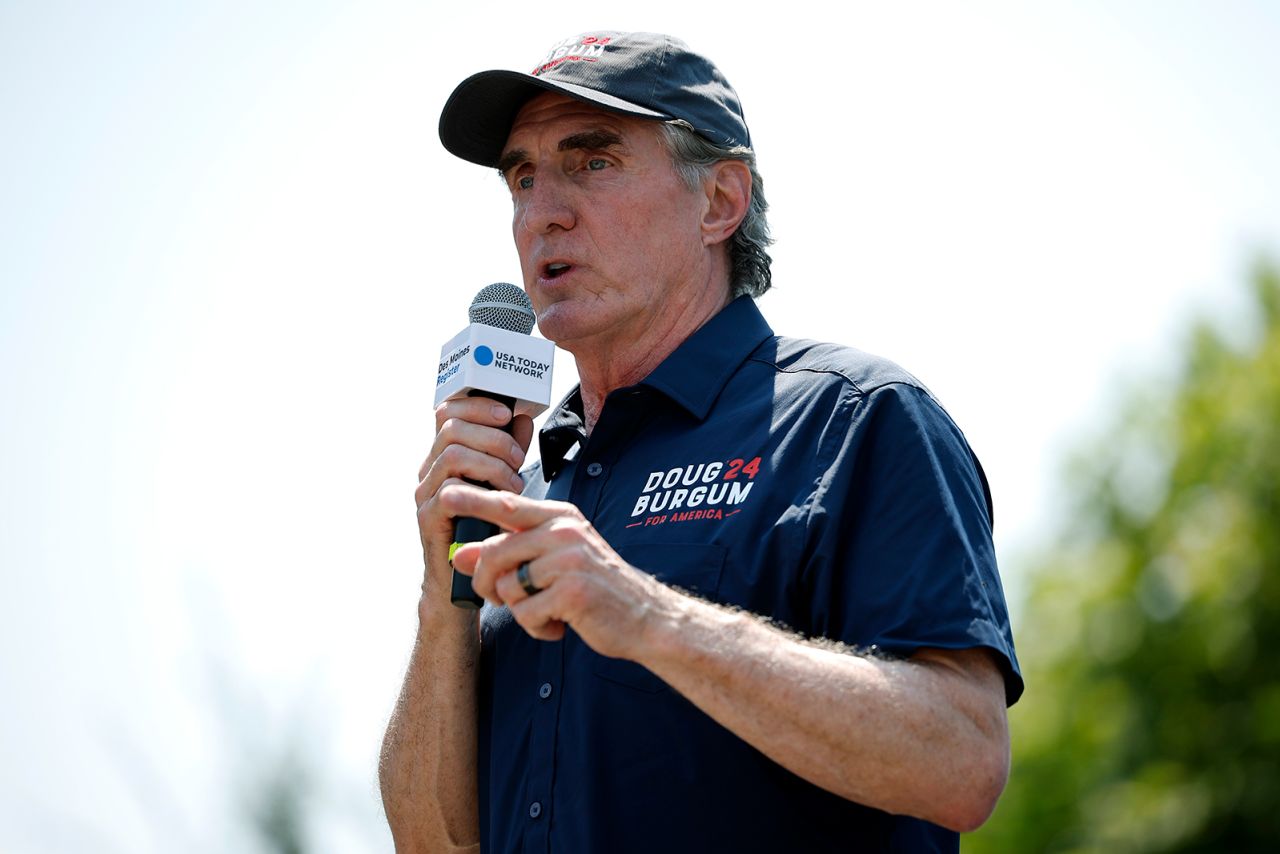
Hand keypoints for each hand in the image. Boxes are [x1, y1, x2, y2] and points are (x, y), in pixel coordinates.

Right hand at [414, 398, 532, 597]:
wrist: (463, 579)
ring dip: (492, 462)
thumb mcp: (503, 481)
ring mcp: (425, 492)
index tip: (506, 412)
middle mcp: (429, 470)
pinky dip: (484, 487)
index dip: (476, 405)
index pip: (447, 411)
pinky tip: (503, 498)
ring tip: (514, 482)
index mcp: (443, 456)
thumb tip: (521, 419)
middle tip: (517, 457)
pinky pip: (450, 488)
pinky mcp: (428, 516)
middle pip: (450, 427)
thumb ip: (509, 450)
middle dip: (492, 435)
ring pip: (452, 454)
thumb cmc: (484, 528)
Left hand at [443, 485, 663, 659]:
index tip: (445, 493)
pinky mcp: (573, 592)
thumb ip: (507, 554)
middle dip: (488, 585)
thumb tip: (458, 555)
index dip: (473, 500)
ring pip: (508, 587)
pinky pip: (527, 613)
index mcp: (560, 518)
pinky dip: (537, 627)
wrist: (645, 617)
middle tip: (502, 600)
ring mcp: (570, 561)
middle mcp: (565, 532)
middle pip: (495, 554)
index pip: (507, 505)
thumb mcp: (552, 561)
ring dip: (520, 610)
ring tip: (547, 610)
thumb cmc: (595, 587)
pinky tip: (559, 624)